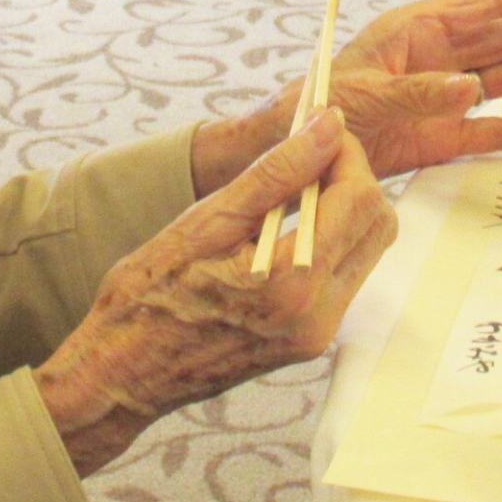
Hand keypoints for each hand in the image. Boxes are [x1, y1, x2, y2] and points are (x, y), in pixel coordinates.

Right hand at [37, 110, 395, 474]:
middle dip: (352, 178)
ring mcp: (318, 335)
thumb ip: (277, 171)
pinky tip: (283, 227)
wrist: (124, 374)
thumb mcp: (205, 221)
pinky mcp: (310, 342)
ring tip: (288, 189)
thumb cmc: (148, 297)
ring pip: (366, 250)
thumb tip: (328, 126)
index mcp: (292, 282)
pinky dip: (328, 241)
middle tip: (307, 155)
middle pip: (377, 225)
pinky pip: (344, 277)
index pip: (360, 197)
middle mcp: (318, 315)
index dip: (347, 152)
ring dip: (342, 209)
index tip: (317, 129)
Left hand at [323, 0, 501, 176]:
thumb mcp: (365, 92)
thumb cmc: (318, 104)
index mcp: (420, 29)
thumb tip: (469, 89)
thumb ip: (417, 91)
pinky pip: (487, 130)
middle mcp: (438, 56)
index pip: (487, 3)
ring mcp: (442, 95)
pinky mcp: (438, 136)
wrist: (295, 152)